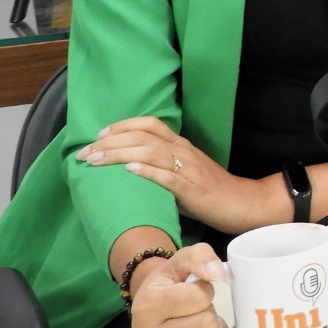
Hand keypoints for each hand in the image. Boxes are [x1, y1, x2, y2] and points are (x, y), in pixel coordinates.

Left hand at [77, 117, 273, 234]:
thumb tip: (130, 169)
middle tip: (85, 152)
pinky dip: (147, 171)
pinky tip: (129, 169)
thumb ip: (163, 166)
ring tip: (95, 159)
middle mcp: (183, 151)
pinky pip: (167, 177)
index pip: (150, 124)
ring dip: (118, 154)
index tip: (99, 135)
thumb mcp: (185, 172)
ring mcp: (188, 169)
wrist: (242, 203)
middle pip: (142, 137)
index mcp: (181, 145)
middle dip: (109, 142)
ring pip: (150, 152)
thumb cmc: (211, 191)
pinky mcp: (192, 189)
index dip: (122, 126)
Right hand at [128, 244, 233, 327]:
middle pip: (207, 322)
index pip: (199, 297)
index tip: (193, 289)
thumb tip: (217, 272)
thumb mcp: (179, 260)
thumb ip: (200, 256)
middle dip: (207, 310)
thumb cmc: (167, 283)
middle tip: (193, 309)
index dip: (204, 290)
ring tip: (196, 320)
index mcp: (148, 306)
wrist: (149, 306)